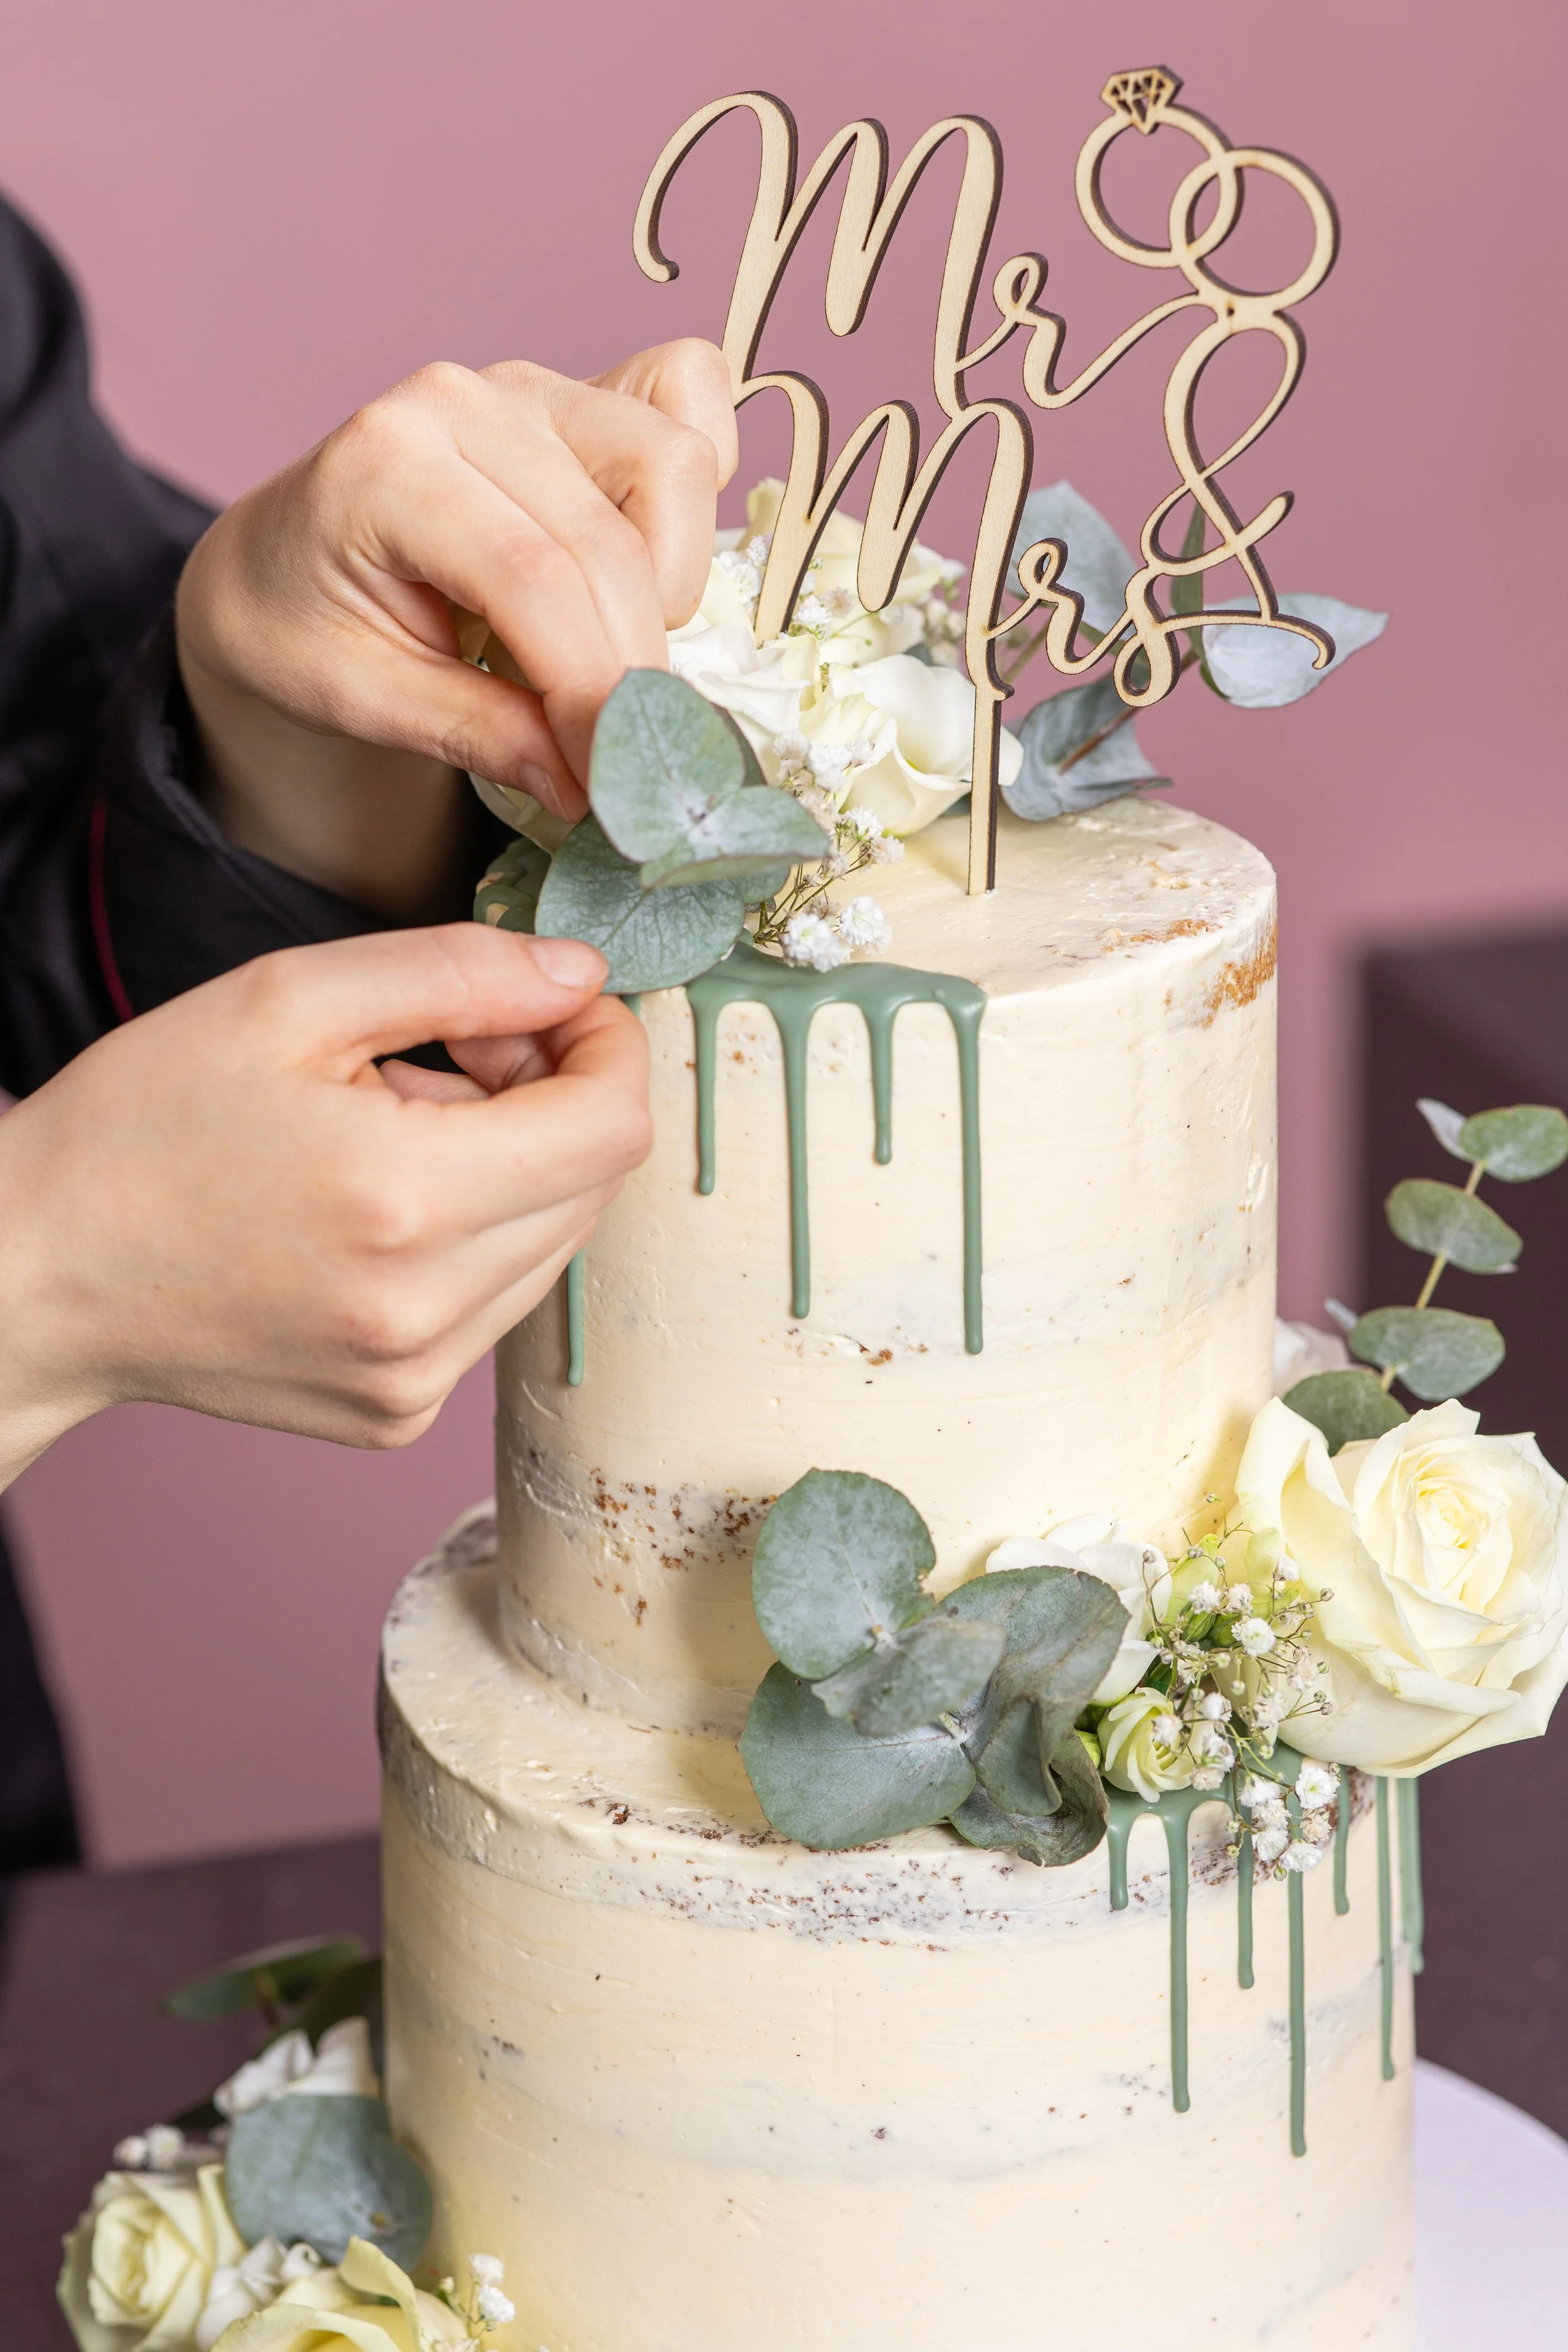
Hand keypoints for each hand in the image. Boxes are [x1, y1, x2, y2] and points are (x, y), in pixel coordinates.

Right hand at [0, 926, 648, 1485]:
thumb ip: (458, 974)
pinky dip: (466, 1243)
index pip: (614, 1126)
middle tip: (443, 1058)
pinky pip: (493, 1306)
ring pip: (551, 1246)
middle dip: (548, 1100)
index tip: (554, 1009)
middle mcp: (426, 1310)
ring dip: (508, 1173)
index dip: (608, 1047)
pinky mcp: (398, 1415)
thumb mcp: (288, 1000)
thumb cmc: (142, 1130)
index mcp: (406, 1200)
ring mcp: (415, 1379)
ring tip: (391, 1134)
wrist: (42, 1275)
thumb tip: (579, 973)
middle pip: (592, 1186)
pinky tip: (374, 1210)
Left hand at [175, 341, 737, 915]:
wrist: (272, 568)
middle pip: (610, 540)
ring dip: (670, 582)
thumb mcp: (362, 701)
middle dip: (631, 668)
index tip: (608, 783)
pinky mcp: (577, 394)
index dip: (590, 690)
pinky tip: (649, 566)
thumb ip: (479, 735)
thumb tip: (590, 783)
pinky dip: (693, 487)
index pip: (533, 578)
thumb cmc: (302, 628)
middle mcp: (465, 403)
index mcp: (386, 464)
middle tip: (619, 758)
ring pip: (671, 466)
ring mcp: (529, 388)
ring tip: (609, 654)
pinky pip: (687, 396)